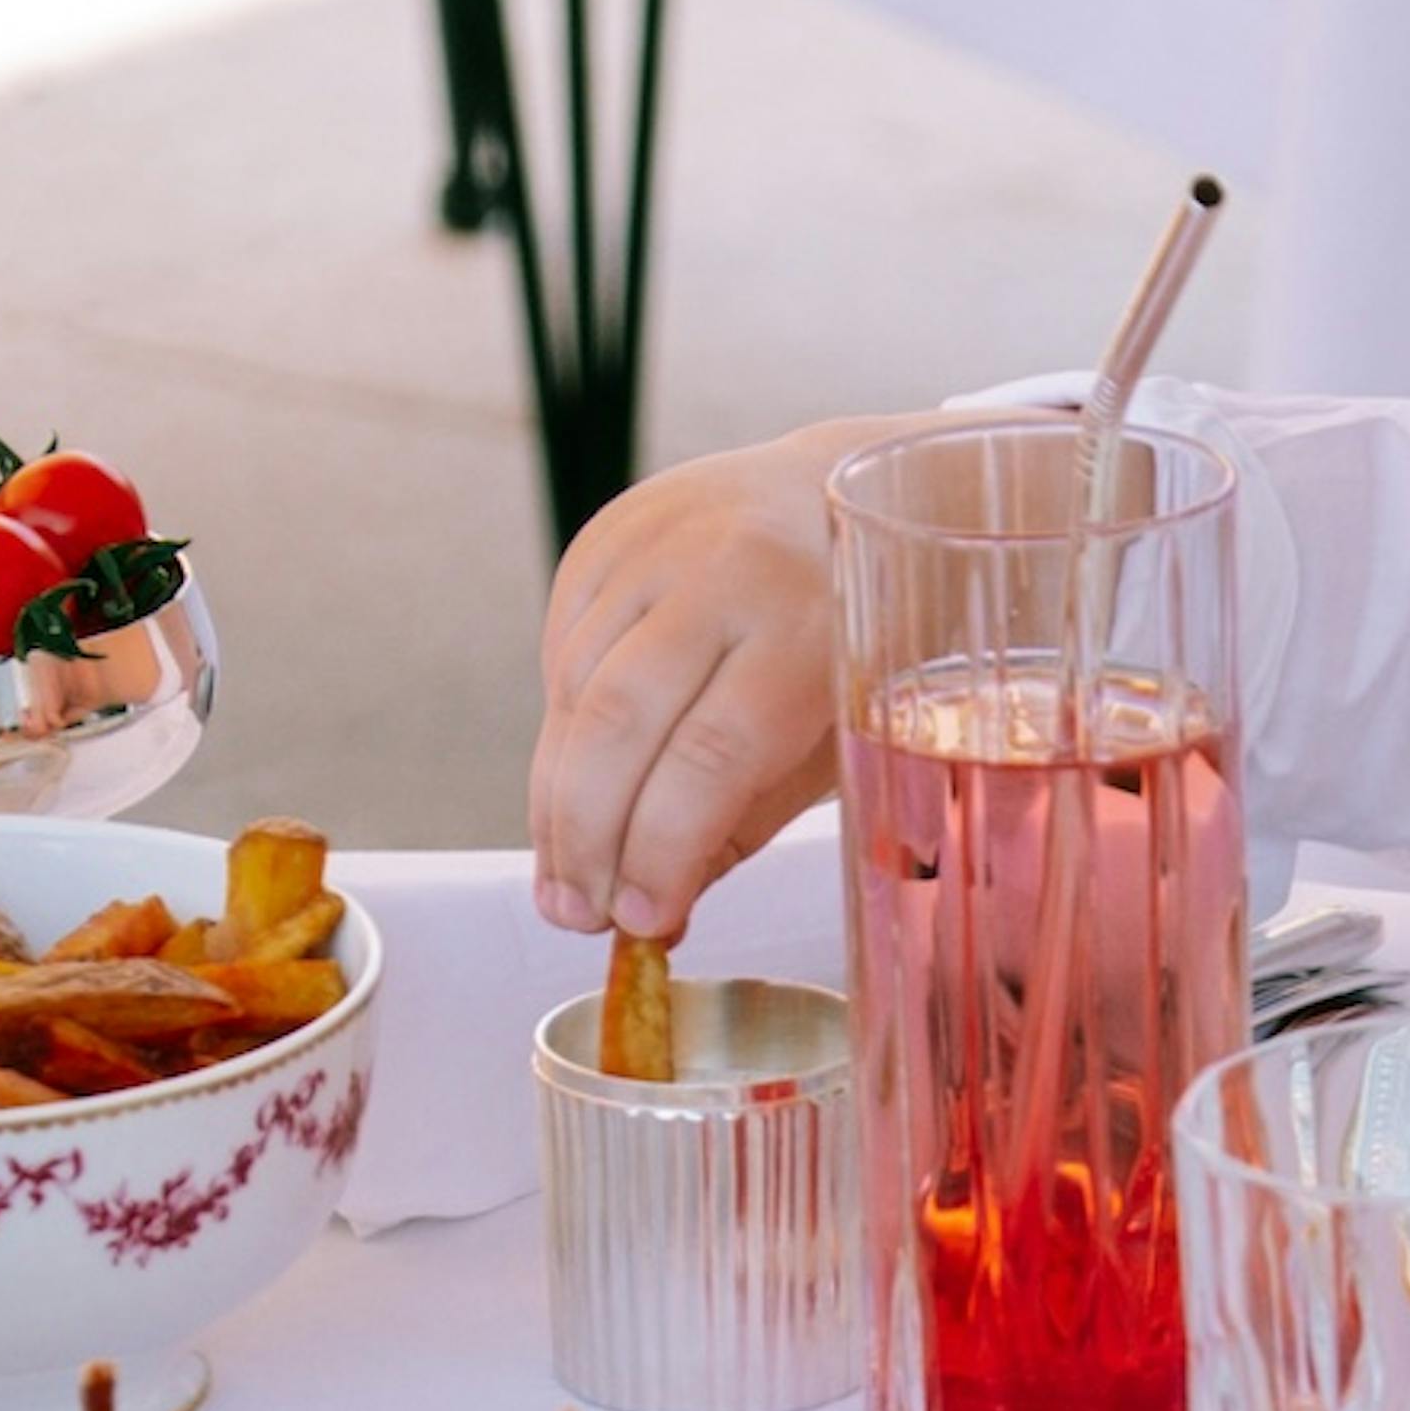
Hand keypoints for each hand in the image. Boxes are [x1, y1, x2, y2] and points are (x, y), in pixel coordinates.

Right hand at [527, 416, 923, 939]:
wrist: (836, 490)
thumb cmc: (851, 638)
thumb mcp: (834, 735)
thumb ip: (747, 820)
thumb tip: (659, 916)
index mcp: (804, 626)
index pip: (709, 755)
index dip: (662, 849)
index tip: (641, 920)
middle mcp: (721, 574)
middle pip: (618, 722)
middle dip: (586, 836)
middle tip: (577, 915)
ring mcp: (653, 548)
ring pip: (573, 692)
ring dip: (557, 801)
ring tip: (565, 879)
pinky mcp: (602, 541)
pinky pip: (560, 656)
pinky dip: (560, 739)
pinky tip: (573, 797)